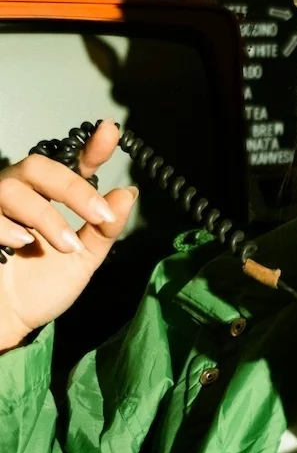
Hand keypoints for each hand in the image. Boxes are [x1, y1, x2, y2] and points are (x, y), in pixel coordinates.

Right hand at [0, 121, 138, 352]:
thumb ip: (104, 229)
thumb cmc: (42, 287)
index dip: (91, 147)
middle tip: (97, 215)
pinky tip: (23, 243)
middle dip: (72, 188)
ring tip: (66, 245)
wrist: (9, 321)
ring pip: (13, 187)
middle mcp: (21, 196)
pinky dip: (7, 225)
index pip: (71, 165)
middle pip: (38, 166)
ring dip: (46, 215)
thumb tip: (128, 194)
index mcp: (50, 198)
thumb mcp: (83, 260)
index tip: (110, 131)